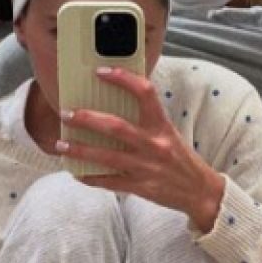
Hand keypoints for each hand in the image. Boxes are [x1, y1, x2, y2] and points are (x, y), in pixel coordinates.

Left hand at [55, 67, 225, 233]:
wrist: (200, 191)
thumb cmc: (180, 158)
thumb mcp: (168, 133)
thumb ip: (146, 120)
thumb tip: (113, 104)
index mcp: (162, 125)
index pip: (145, 93)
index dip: (123, 79)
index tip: (101, 71)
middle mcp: (154, 144)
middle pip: (116, 126)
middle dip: (87, 119)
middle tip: (66, 113)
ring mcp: (146, 167)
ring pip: (107, 157)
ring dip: (80, 150)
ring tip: (61, 145)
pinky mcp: (141, 187)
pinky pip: (110, 182)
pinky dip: (90, 177)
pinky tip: (76, 172)